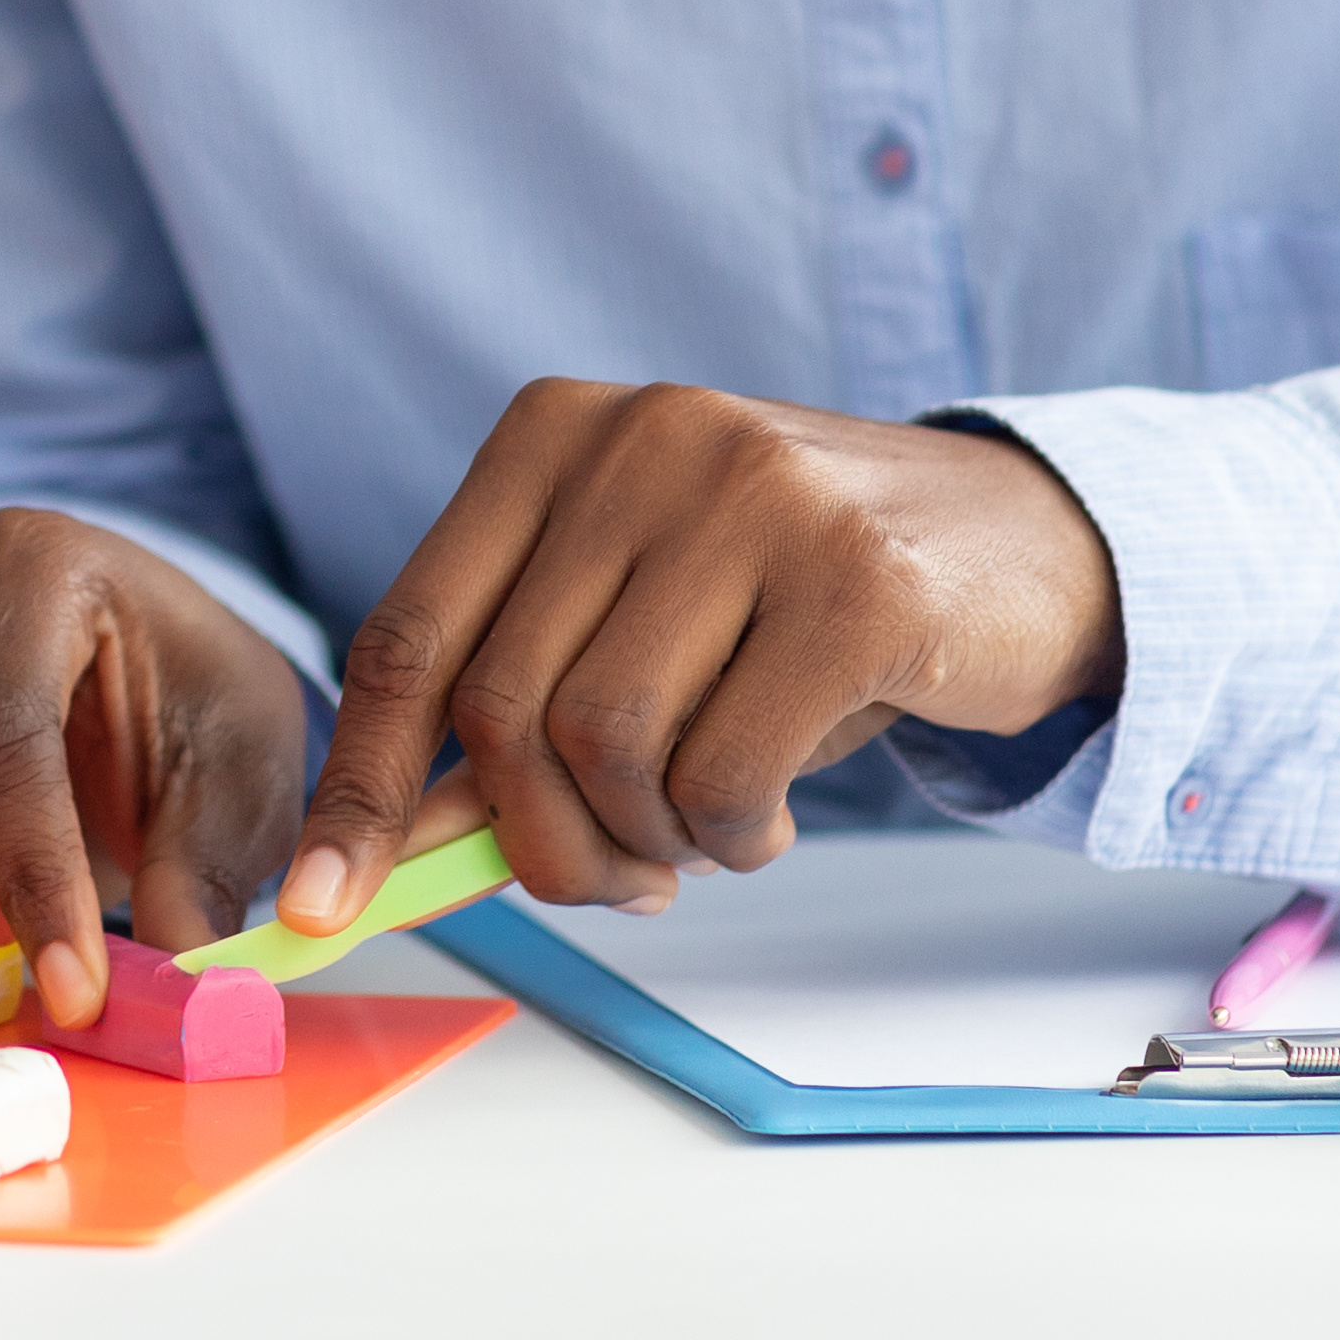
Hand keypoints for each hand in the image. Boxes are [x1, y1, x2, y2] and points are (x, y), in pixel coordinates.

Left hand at [276, 384, 1121, 924]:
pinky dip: (732, 837)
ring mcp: (754, 492)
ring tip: (706, 833)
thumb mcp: (638, 623)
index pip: (408, 634)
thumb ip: (514, 711)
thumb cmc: (795, 606)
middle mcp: (641, 438)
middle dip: (541, 845)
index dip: (357, 786)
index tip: (318, 904)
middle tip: (615, 884)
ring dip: (647, 842)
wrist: (1021, 547)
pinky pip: (723, 773)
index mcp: (552, 434)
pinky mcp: (858, 578)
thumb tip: (376, 860)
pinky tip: (770, 816)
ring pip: (606, 744)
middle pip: (502, 709)